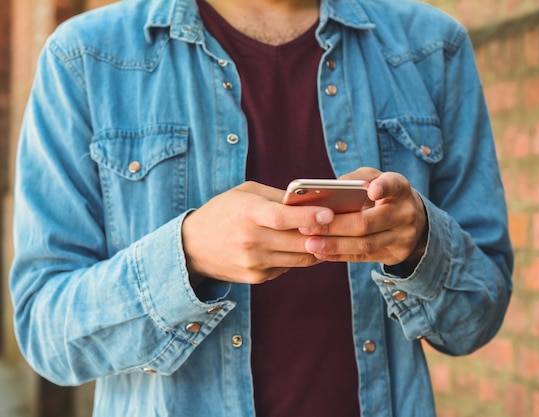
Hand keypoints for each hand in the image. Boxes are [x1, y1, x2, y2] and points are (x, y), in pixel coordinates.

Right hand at [182, 181, 334, 283]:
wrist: (191, 247)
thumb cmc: (223, 212)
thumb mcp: (245, 194)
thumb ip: (277, 198)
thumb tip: (313, 201)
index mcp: (247, 214)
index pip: (282, 218)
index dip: (308, 217)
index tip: (331, 213)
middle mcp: (250, 241)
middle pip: (298, 241)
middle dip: (325, 234)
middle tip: (347, 225)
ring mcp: (254, 263)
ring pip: (300, 257)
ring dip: (319, 246)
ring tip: (333, 234)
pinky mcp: (257, 277)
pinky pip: (289, 266)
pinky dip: (299, 255)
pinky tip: (305, 244)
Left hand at [300, 168, 427, 270]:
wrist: (414, 223)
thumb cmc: (385, 195)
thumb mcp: (376, 179)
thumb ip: (356, 179)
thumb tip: (330, 189)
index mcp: (401, 189)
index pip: (393, 186)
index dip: (383, 188)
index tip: (372, 190)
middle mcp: (405, 214)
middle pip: (367, 222)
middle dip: (335, 226)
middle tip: (308, 226)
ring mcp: (402, 238)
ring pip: (364, 244)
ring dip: (334, 245)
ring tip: (309, 243)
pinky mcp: (394, 255)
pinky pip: (363, 257)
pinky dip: (339, 255)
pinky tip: (320, 252)